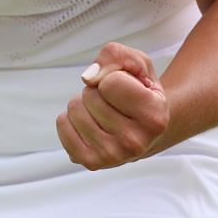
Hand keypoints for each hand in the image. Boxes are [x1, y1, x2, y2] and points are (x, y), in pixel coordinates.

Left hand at [58, 42, 169, 169]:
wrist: (141, 127)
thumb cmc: (139, 90)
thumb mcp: (137, 63)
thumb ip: (116, 55)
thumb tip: (89, 78)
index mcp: (155, 118)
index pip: (110, 83)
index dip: (114, 77)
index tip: (127, 89)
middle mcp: (135, 142)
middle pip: (90, 95)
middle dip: (98, 91)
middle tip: (115, 102)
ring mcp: (112, 156)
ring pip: (74, 108)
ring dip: (85, 104)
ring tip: (104, 113)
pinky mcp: (90, 162)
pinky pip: (62, 124)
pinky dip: (71, 118)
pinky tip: (91, 124)